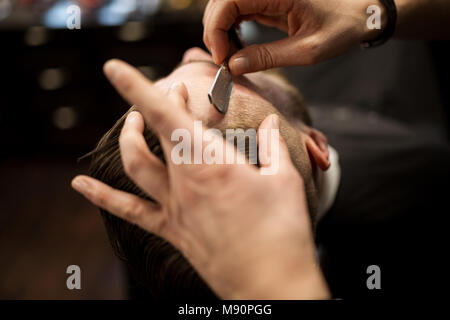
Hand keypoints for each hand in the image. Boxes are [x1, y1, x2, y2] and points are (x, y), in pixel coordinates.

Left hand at [71, 59, 329, 298]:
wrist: (270, 284)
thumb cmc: (283, 231)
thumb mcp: (286, 180)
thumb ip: (273, 146)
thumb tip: (270, 124)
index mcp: (213, 163)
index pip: (167, 115)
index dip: (138, 88)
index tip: (114, 67)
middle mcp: (185, 182)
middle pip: (155, 132)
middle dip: (152, 104)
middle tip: (170, 87)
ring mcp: (174, 208)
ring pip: (135, 165)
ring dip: (128, 139)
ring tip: (129, 123)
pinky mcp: (172, 231)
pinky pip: (129, 211)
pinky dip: (101, 196)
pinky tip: (78, 185)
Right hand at [203, 0, 384, 74]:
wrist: (359, 12)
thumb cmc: (341, 27)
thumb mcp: (307, 50)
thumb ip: (268, 57)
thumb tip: (233, 66)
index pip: (228, 1)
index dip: (216, 30)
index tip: (222, 59)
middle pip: (220, 2)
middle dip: (215, 32)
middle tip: (225, 62)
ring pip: (224, 5)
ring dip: (221, 31)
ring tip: (232, 56)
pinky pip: (236, 9)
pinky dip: (230, 29)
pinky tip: (238, 46)